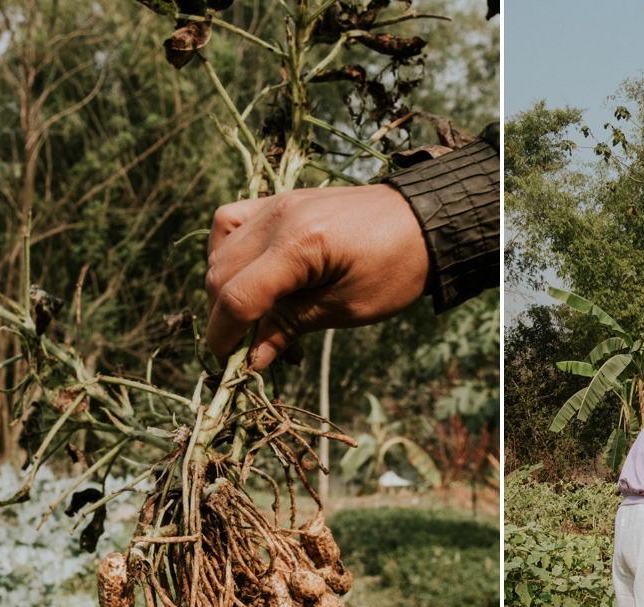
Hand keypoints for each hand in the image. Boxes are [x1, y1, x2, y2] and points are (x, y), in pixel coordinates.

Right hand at [205, 185, 430, 370]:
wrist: (424, 220)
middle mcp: (276, 217)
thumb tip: (250, 360)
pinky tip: (251, 280)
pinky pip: (231, 224)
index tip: (229, 368)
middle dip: (224, 322)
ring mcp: (274, 204)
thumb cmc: (397, 267)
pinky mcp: (278, 201)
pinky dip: (228, 257)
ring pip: (219, 252)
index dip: (224, 338)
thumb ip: (291, 326)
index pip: (237, 297)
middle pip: (220, 275)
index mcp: (297, 244)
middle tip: (252, 353)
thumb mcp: (347, 307)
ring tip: (261, 322)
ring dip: (227, 293)